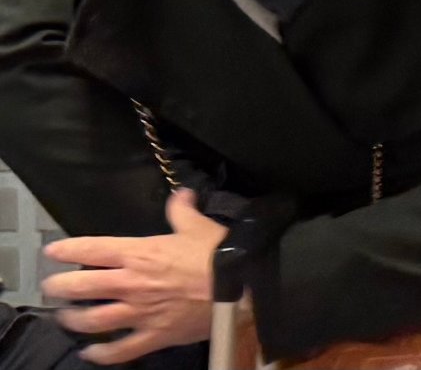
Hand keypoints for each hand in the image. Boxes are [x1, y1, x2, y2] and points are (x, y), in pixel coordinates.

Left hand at [44, 190, 224, 363]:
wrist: (242, 286)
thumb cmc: (218, 253)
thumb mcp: (199, 225)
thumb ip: (183, 211)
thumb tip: (181, 194)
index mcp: (139, 254)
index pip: (93, 250)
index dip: (68, 249)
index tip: (51, 251)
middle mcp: (131, 284)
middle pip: (82, 287)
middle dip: (60, 287)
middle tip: (51, 286)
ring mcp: (138, 313)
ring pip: (92, 321)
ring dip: (73, 319)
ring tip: (64, 317)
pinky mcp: (152, 336)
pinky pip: (119, 351)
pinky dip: (101, 354)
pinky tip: (90, 353)